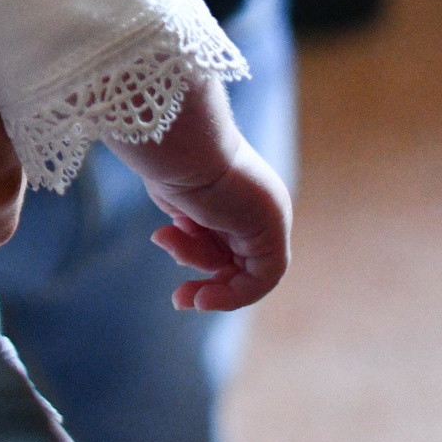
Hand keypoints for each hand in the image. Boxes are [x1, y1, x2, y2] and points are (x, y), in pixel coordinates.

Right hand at [107, 78, 292, 310]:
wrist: (178, 141)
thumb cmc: (169, 161)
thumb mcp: (178, 204)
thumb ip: (191, 229)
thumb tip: (186, 247)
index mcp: (236, 191)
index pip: (224, 238)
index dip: (198, 256)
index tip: (167, 252)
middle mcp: (257, 204)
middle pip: (233, 257)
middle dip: (203, 276)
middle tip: (178, 300)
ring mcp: (270, 216)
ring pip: (242, 268)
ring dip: (203, 274)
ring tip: (171, 249)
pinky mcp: (274, 230)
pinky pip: (262, 278)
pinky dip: (234, 295)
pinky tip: (203, 300)